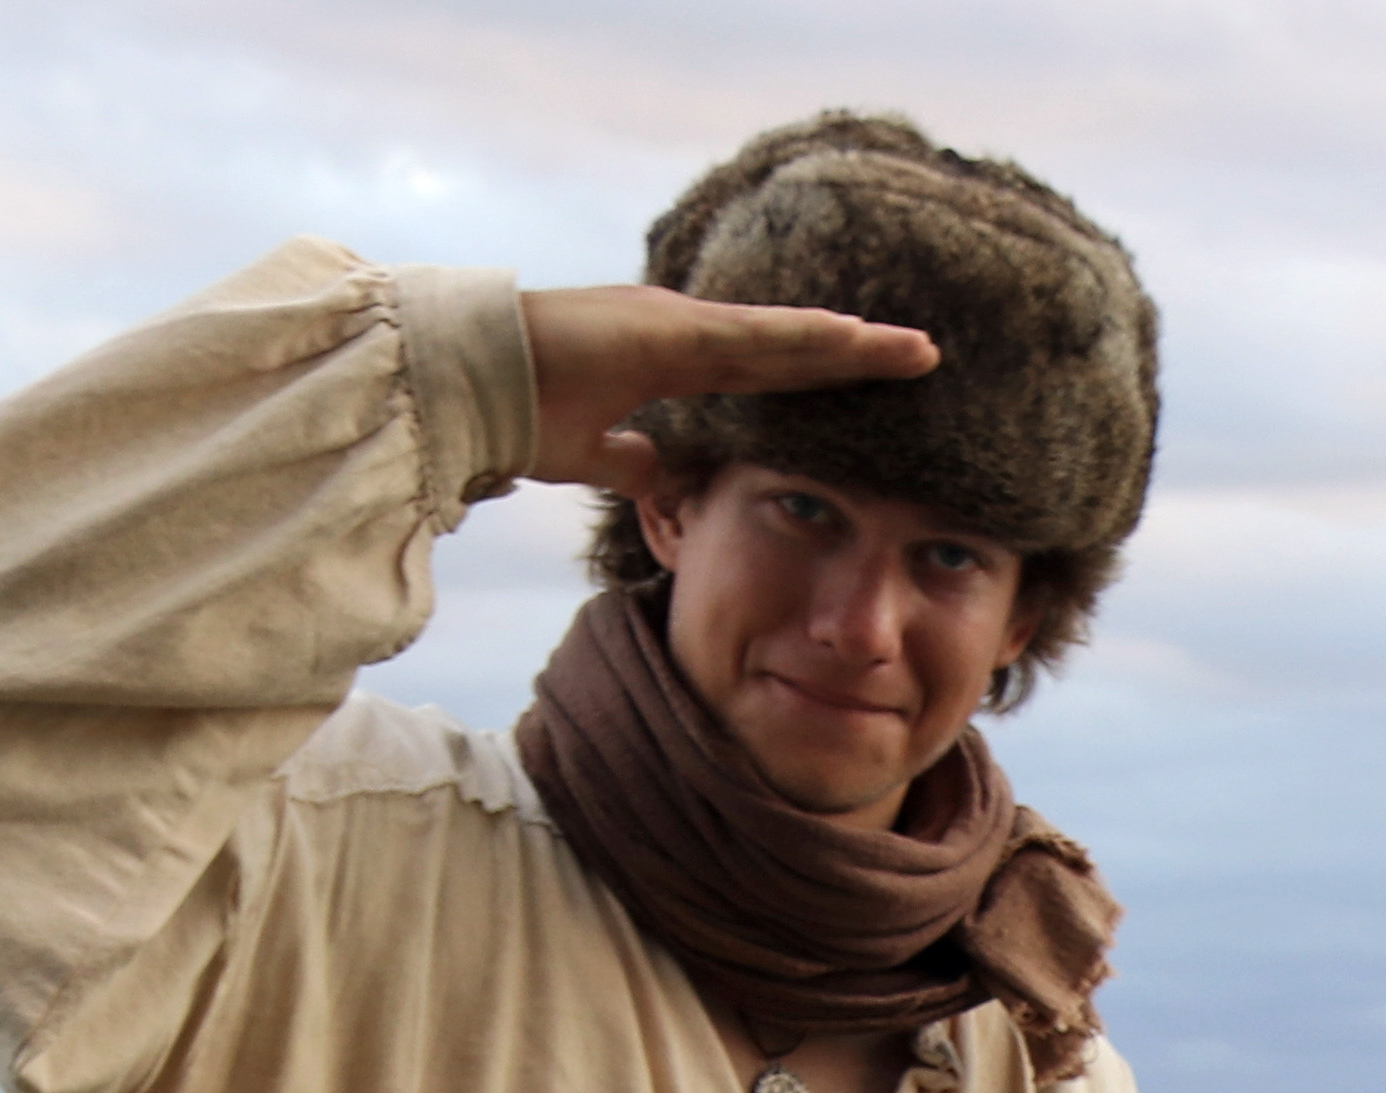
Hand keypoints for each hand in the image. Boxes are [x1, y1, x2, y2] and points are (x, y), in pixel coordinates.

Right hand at [514, 283, 938, 497]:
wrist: (464, 384)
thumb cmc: (512, 411)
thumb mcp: (588, 450)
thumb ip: (628, 458)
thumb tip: (661, 475)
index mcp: (668, 359)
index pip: (764, 375)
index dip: (820, 380)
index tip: (871, 388)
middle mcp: (682, 332)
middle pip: (791, 349)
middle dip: (856, 356)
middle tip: (921, 357)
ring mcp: (678, 323)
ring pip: (786, 336)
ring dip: (853, 343)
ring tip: (917, 350)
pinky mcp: (669, 328)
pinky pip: (755, 336)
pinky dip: (808, 340)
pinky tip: (857, 341)